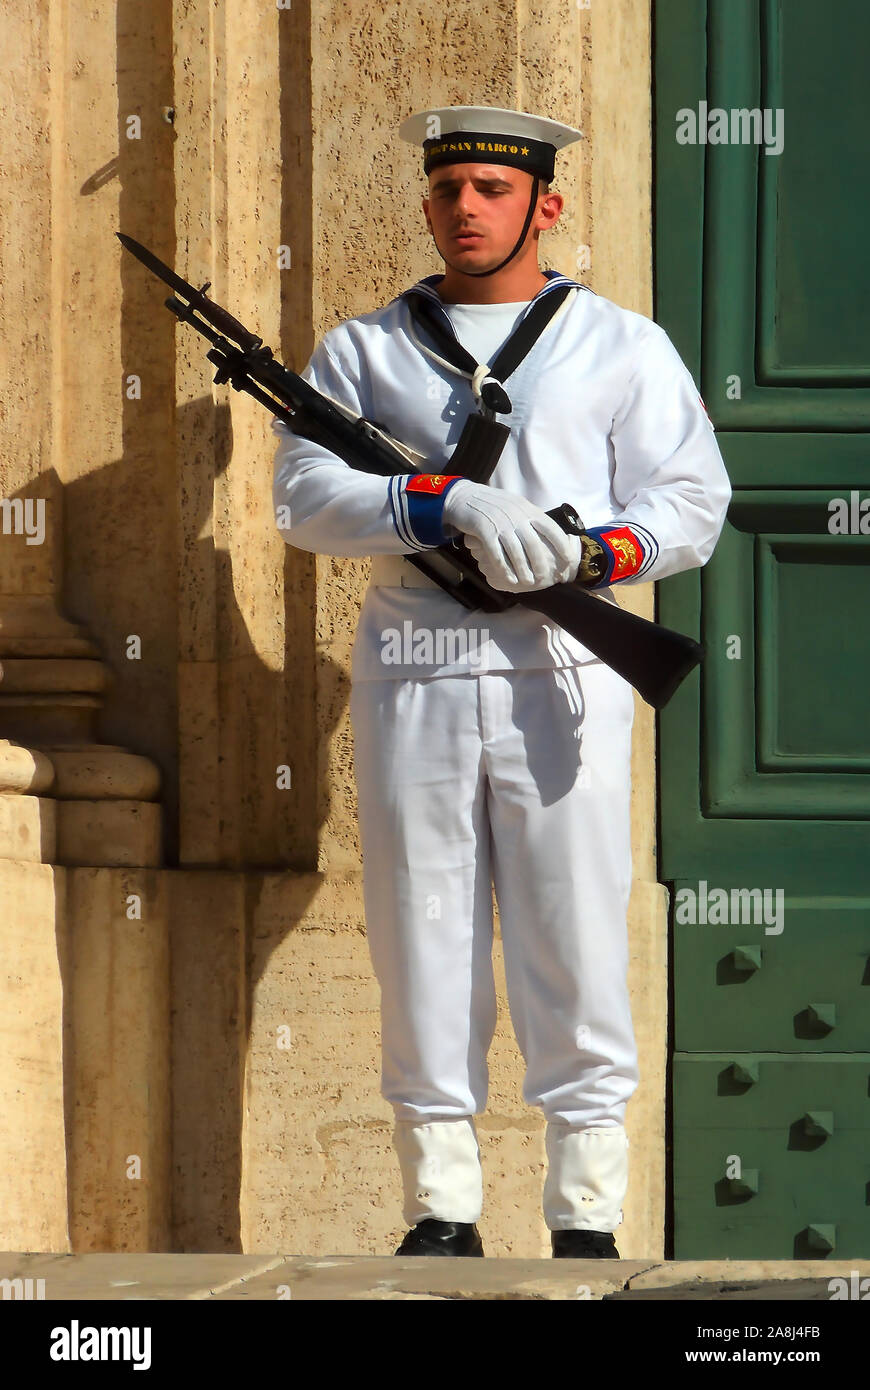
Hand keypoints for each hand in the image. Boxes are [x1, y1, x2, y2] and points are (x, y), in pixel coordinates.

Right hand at [442, 480, 583, 591]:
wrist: (464, 497)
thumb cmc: (493, 504)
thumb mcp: (515, 505)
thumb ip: (530, 517)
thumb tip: (548, 531)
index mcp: (527, 510)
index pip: (550, 528)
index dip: (561, 545)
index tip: (568, 559)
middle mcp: (516, 517)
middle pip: (534, 544)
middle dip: (541, 564)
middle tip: (546, 578)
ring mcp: (500, 524)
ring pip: (516, 552)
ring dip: (524, 570)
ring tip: (529, 583)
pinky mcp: (484, 532)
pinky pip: (497, 554)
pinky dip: (505, 569)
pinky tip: (510, 580)